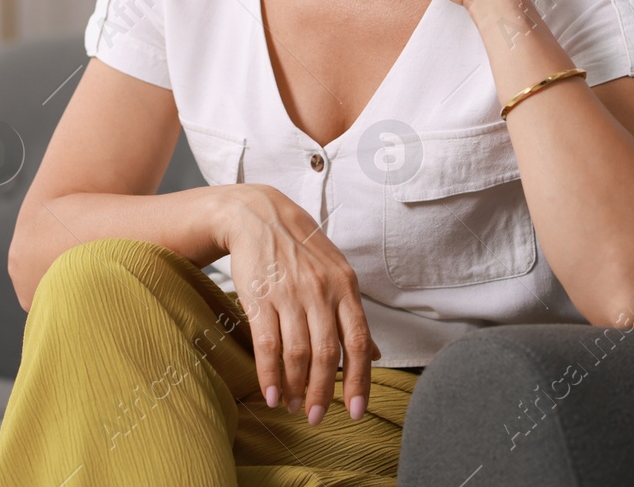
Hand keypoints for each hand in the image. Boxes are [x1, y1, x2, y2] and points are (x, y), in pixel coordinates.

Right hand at [220, 185, 380, 423]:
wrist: (258, 215)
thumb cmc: (301, 248)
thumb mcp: (336, 273)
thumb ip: (352, 315)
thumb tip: (375, 355)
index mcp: (345, 287)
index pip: (358, 343)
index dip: (359, 381)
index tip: (357, 411)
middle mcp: (320, 291)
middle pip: (327, 355)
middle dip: (324, 393)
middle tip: (318, 417)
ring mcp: (289, 294)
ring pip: (297, 354)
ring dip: (296, 388)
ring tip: (293, 407)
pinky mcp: (260, 297)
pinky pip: (267, 345)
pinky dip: (269, 376)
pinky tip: (271, 394)